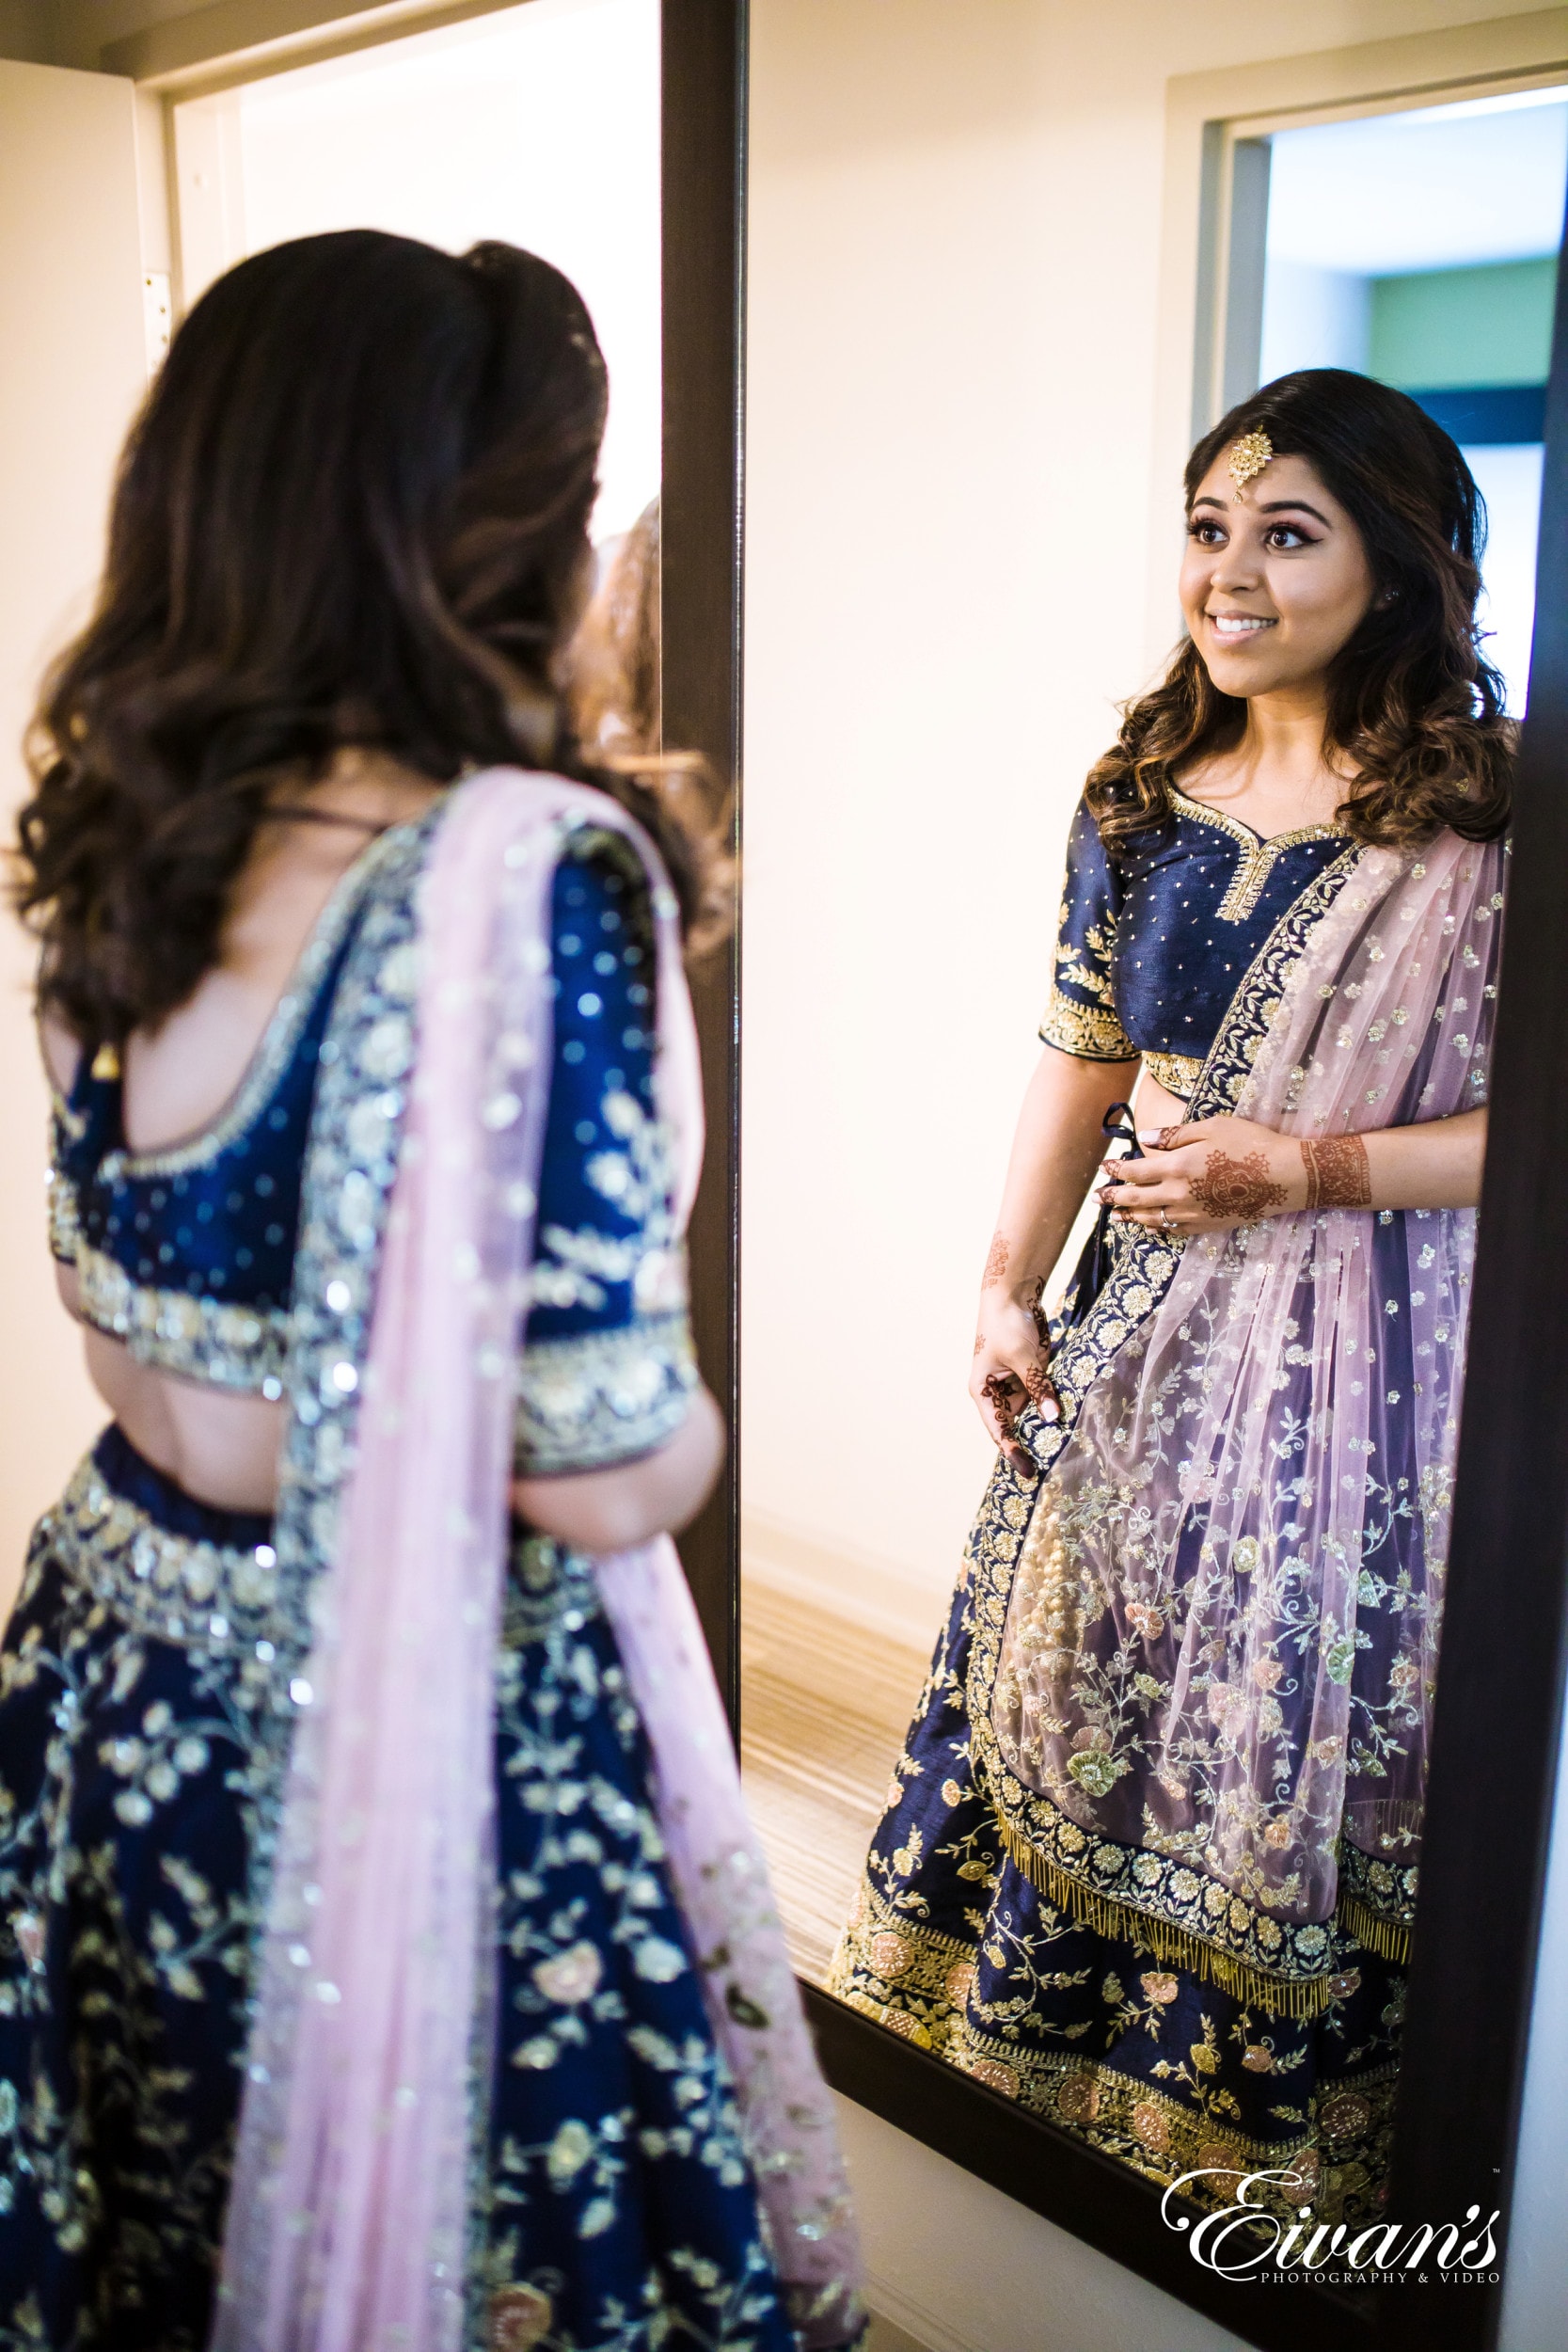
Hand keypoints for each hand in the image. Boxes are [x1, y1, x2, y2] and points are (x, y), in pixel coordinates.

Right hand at [971, 1275, 1057, 1475]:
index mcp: (983, 1391)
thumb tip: (1053, 1417)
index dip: (1012, 1451)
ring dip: (1045, 1423)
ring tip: (1064, 1445)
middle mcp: (996, 1392)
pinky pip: (1042, 1397)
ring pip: (1031, 1412)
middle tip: (1051, 1467)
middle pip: (1014, 1425)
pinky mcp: (1030, 1375)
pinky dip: (1053, 1405)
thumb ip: (1038, 1387)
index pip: (998, 1429)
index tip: (1028, 1471)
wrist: (1012, 1294)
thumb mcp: (1024, 1357)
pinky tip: (1068, 1417)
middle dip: (1031, 1443)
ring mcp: (1014, 1384)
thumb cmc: (1006, 1324)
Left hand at [1095, 1114, 1306, 1235]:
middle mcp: (1179, 1194)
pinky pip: (1174, 1231)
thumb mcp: (1211, 1127)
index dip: (1116, 1170)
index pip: (1135, 1171)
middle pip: (1136, 1198)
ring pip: (1151, 1218)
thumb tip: (1143, 1140)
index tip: (1104, 1168)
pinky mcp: (1207, 1225)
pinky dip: (1157, 1228)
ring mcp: (1192, 1214)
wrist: (1285, 1177)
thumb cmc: (1250, 1143)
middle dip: (1113, 1197)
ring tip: (1115, 1216)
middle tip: (1097, 1199)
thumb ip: (1173, 1136)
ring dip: (1130, 1216)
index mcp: (1177, 1166)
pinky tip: (1151, 1225)